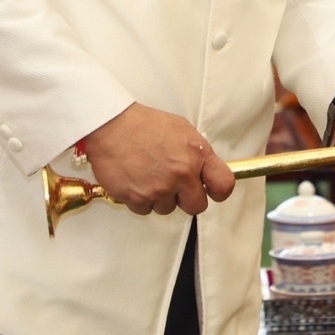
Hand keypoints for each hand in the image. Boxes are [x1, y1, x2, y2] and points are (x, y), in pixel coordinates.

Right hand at [82, 103, 235, 216]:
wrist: (111, 125)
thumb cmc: (145, 124)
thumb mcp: (182, 130)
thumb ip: (197, 153)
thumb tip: (205, 171)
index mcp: (196, 155)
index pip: (223, 185)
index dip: (218, 192)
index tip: (210, 191)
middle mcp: (181, 174)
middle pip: (196, 206)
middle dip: (186, 198)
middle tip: (174, 185)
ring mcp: (158, 189)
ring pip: (167, 209)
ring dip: (160, 198)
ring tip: (149, 175)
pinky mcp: (137, 198)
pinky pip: (145, 210)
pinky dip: (141, 199)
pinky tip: (136, 179)